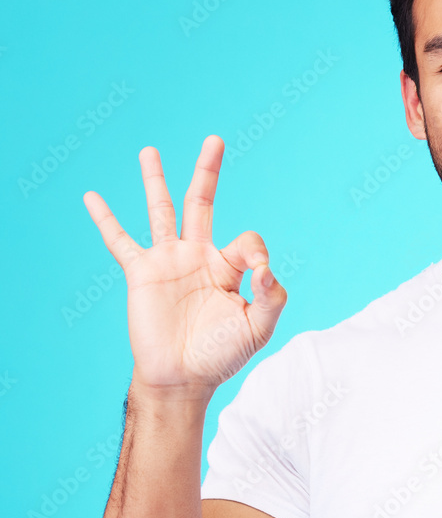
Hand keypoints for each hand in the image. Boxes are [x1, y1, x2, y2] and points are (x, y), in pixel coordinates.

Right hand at [83, 135, 286, 399]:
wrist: (184, 378)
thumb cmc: (222, 355)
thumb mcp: (259, 327)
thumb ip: (272, 296)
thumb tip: (266, 268)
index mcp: (229, 267)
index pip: (247, 239)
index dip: (257, 250)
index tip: (259, 274)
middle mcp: (199, 257)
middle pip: (203, 203)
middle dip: (208, 171)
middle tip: (215, 139)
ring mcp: (169, 261)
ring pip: (162, 210)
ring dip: (156, 181)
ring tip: (149, 150)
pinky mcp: (142, 273)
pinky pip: (119, 241)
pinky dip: (105, 219)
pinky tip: (92, 196)